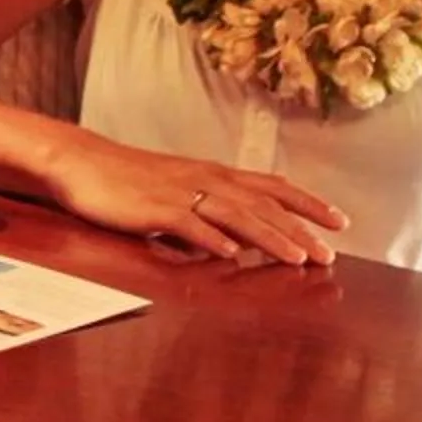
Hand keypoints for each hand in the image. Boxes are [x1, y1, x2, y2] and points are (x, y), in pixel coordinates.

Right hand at [44, 135, 347, 266]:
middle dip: (300, 229)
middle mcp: (204, 179)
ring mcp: (180, 193)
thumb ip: (211, 212)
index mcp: (213, 174)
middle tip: (330, 255)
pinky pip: (187, 224)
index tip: (340, 222)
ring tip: (298, 259)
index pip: (272, 186)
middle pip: (262, 204)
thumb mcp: (179, 191)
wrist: (80, 162)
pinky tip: (231, 255)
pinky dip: (211, 238)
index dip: (308, 203)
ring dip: (269, 237)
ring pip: (235, 214)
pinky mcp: (153, 208)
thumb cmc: (128, 179)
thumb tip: (243, 238)